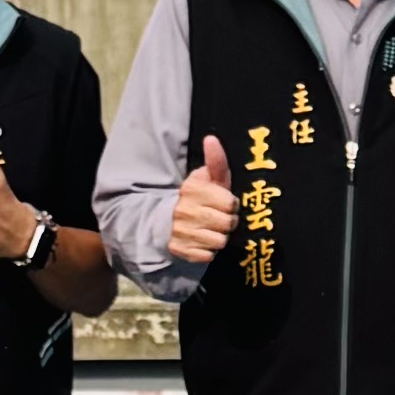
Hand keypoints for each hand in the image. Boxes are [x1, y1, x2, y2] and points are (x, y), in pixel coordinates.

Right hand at [164, 129, 236, 267]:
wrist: (163, 220)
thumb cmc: (194, 197)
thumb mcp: (204, 177)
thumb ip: (215, 160)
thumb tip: (211, 138)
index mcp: (192, 190)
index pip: (230, 203)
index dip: (230, 204)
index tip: (223, 203)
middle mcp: (185, 211)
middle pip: (228, 224)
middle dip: (228, 222)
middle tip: (219, 218)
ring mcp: (181, 232)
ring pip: (220, 241)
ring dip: (219, 237)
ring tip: (210, 230)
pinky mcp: (180, 250)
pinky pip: (208, 256)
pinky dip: (208, 251)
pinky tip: (201, 241)